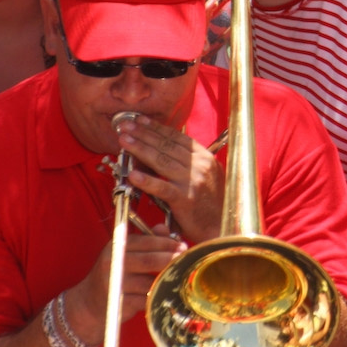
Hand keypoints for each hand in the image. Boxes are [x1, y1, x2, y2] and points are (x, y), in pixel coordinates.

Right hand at [66, 226, 184, 343]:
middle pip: (149, 261)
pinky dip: (156, 296)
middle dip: (171, 259)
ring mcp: (115, 284)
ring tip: (176, 276)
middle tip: (184, 258)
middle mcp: (114, 263)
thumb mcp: (126, 252)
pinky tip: (162, 292)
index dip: (167, 243)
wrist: (88, 303)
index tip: (182, 245)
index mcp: (117, 246)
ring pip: (149, 282)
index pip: (146, 242)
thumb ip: (146, 239)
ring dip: (165, 280)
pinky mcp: (119, 302)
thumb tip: (164, 228)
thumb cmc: (114, 274)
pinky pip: (145, 299)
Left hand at [116, 115, 225, 243]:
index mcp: (205, 157)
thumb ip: (188, 164)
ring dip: (140, 149)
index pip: (176, 138)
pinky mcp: (185, 199)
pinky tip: (133, 174)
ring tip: (124, 141)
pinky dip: (146, 180)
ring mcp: (192, 181)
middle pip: (166, 145)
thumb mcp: (206, 176)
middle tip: (125, 126)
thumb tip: (164, 152)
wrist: (223, 226)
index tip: (140, 121)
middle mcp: (200, 165)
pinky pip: (162, 187)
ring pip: (161, 161)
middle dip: (143, 133)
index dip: (156, 128)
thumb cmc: (211, 203)